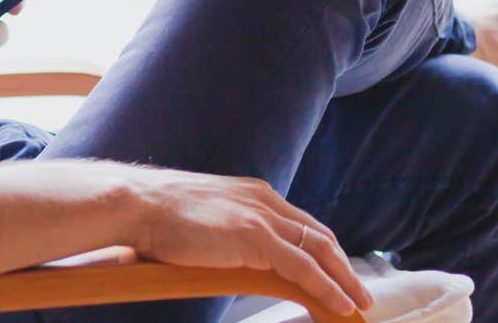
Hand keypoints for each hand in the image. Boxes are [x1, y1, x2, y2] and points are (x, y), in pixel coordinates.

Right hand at [124, 166, 373, 317]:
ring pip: (319, 250)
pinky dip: (327, 286)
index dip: (323, 249)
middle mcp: (265, 200)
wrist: (138, 205)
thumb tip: (229, 257)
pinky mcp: (255, 236)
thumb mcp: (204, 218)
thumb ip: (226, 233)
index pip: (300, 223)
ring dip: (344, 279)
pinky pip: (303, 267)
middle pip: (319, 234)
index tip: (336, 269)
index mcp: (253, 193)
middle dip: (343, 265)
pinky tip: (340, 304)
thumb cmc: (158, 215)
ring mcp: (261, 217)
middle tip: (359, 290)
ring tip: (358, 303)